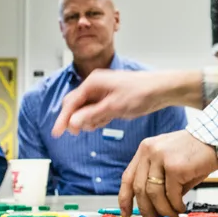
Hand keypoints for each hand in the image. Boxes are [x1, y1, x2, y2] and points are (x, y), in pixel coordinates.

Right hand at [51, 70, 202, 137]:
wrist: (161, 89)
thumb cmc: (140, 92)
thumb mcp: (114, 107)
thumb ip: (92, 115)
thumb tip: (72, 123)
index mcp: (93, 83)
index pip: (71, 103)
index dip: (63, 119)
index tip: (57, 133)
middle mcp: (96, 86)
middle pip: (76, 105)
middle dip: (75, 119)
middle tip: (75, 133)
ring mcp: (103, 92)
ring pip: (87, 109)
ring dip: (88, 120)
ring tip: (96, 125)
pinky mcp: (111, 99)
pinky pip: (97, 111)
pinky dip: (97, 119)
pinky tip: (101, 123)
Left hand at [119, 131, 217, 216]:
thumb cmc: (197, 152)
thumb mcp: (171, 161)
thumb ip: (159, 179)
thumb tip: (153, 207)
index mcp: (146, 149)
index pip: (128, 177)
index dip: (125, 198)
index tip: (127, 213)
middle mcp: (150, 151)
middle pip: (140, 189)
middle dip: (147, 210)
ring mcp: (161, 157)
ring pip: (154, 194)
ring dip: (163, 210)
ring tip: (173, 216)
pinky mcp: (175, 167)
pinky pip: (171, 194)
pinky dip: (176, 205)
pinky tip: (181, 207)